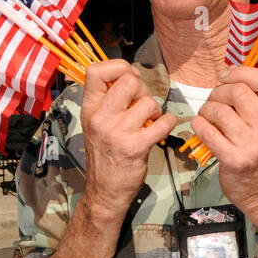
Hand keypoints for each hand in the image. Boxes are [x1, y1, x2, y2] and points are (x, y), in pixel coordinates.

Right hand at [80, 60, 175, 219]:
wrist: (104, 190)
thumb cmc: (105, 154)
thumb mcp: (96, 123)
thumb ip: (109, 100)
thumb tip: (131, 76)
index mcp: (89, 108)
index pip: (95, 71)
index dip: (118, 67)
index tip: (128, 79)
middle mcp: (100, 118)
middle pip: (129, 81)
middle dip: (143, 89)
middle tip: (142, 105)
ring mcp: (117, 132)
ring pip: (149, 102)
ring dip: (156, 110)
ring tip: (150, 122)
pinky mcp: (135, 147)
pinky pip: (163, 123)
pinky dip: (168, 124)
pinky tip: (161, 129)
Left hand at [191, 65, 257, 229]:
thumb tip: (232, 74)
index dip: (243, 72)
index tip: (227, 76)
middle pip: (238, 91)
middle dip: (218, 92)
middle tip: (214, 101)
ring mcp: (252, 145)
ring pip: (220, 110)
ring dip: (206, 109)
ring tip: (206, 116)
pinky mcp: (234, 159)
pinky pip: (207, 131)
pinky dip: (198, 125)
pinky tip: (200, 127)